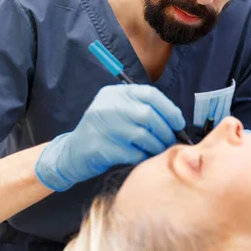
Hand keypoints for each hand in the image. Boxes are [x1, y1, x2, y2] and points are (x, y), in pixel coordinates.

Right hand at [35, 84, 185, 191]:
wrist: (71, 154)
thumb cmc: (105, 134)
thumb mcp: (119, 112)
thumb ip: (143, 110)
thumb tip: (176, 120)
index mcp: (115, 93)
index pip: (150, 94)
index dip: (169, 109)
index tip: (179, 123)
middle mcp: (107, 105)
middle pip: (148, 115)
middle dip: (165, 131)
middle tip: (171, 141)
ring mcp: (101, 125)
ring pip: (143, 135)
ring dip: (157, 146)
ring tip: (159, 151)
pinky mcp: (99, 147)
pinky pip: (132, 152)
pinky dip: (143, 156)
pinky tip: (143, 158)